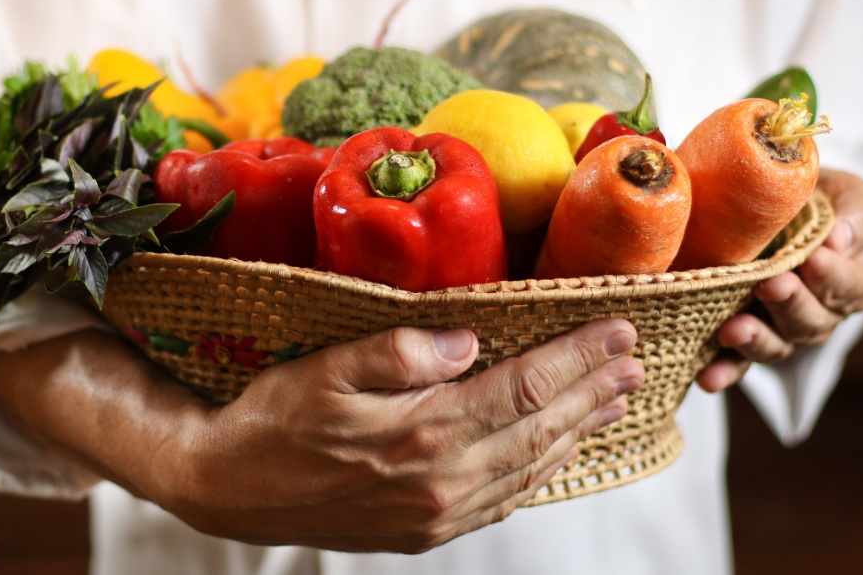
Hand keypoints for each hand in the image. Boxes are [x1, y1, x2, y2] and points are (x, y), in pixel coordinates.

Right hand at [151, 319, 643, 552]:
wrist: (227, 489)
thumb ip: (401, 352)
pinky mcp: (423, 532)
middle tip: (635, 362)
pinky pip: (501, 503)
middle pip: (540, 431)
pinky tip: (556, 454)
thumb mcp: (326, 368)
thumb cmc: (272, 419)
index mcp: (422, 433)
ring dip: (577, 433)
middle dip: (593, 392)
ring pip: (529, 470)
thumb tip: (469, 340)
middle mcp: (440, 482)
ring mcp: (435, 515)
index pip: (523, 389)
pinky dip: (539, 473)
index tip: (618, 331)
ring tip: (614, 402)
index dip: (576, 358)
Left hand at [697, 168, 862, 391]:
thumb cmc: (818, 202)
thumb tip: (837, 239)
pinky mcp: (747, 337)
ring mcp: (781, 330)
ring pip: (776, 344)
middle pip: (811, 320)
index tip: (814, 260)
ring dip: (755, 340)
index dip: (833, 276)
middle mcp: (820, 313)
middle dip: (790, 304)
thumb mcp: (847, 196)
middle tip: (771, 285)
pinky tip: (708, 378)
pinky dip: (725, 372)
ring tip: (734, 330)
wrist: (782, 211)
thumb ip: (852, 217)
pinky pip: (738, 362)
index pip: (849, 285)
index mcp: (852, 279)